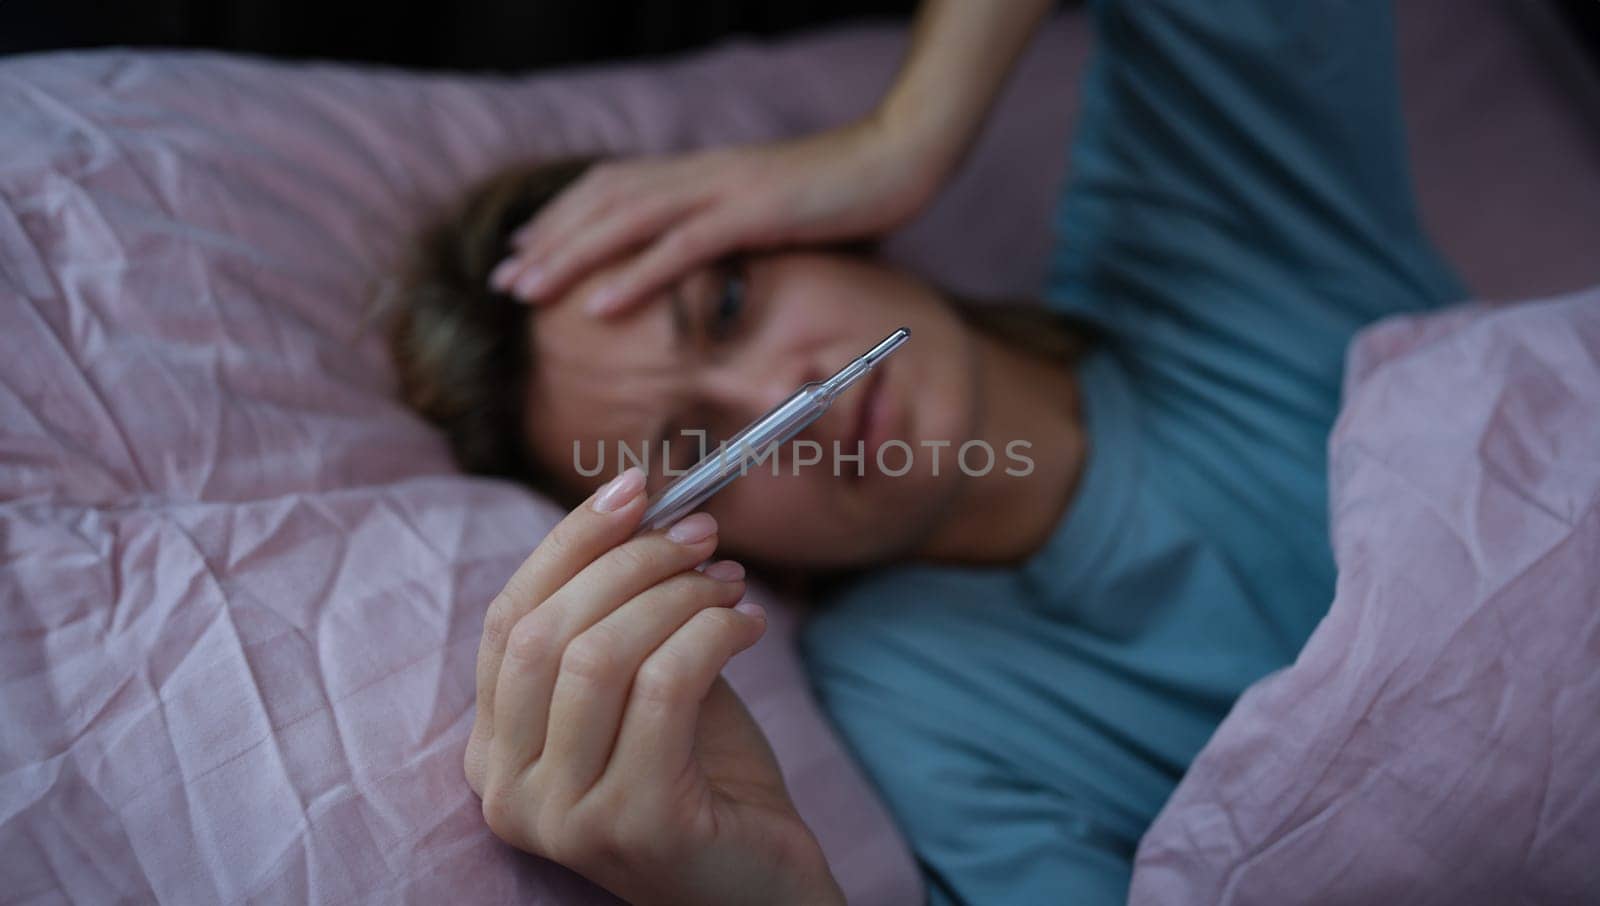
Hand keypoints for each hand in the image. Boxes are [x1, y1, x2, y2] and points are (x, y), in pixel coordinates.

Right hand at [463, 467, 844, 905]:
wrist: (764, 885)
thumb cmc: (706, 779)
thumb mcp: (646, 683)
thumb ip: (624, 613)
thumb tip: (644, 505)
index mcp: (494, 751)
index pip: (508, 618)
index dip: (570, 542)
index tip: (636, 487)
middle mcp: (507, 791)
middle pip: (545, 631)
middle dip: (630, 561)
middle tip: (702, 535)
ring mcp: (563, 816)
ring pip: (599, 655)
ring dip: (676, 596)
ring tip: (730, 584)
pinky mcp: (633, 825)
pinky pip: (663, 689)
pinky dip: (711, 635)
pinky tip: (750, 628)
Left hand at [489, 116, 939, 316]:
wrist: (902, 155)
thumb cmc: (847, 191)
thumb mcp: (776, 211)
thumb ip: (737, 228)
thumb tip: (712, 260)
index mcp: (704, 172)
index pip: (615, 188)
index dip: (565, 217)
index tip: (527, 250)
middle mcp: (701, 174)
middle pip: (604, 202)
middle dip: (549, 242)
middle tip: (502, 281)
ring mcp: (724, 190)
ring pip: (626, 223)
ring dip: (570, 258)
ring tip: (526, 293)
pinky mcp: (753, 214)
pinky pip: (680, 249)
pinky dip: (634, 278)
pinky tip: (597, 307)